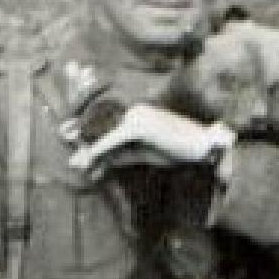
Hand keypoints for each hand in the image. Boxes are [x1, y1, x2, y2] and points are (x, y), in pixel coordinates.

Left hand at [89, 101, 232, 166]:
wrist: (203, 148)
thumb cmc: (178, 151)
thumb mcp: (144, 154)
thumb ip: (121, 155)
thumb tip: (96, 162)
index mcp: (136, 115)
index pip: (110, 132)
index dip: (93, 145)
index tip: (81, 159)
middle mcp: (134, 112)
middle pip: (105, 133)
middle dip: (89, 150)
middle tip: (75, 165)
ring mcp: (136, 117)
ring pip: (106, 139)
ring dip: (91, 154)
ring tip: (79, 167)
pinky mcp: (138, 127)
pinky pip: (113, 142)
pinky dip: (99, 152)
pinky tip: (89, 162)